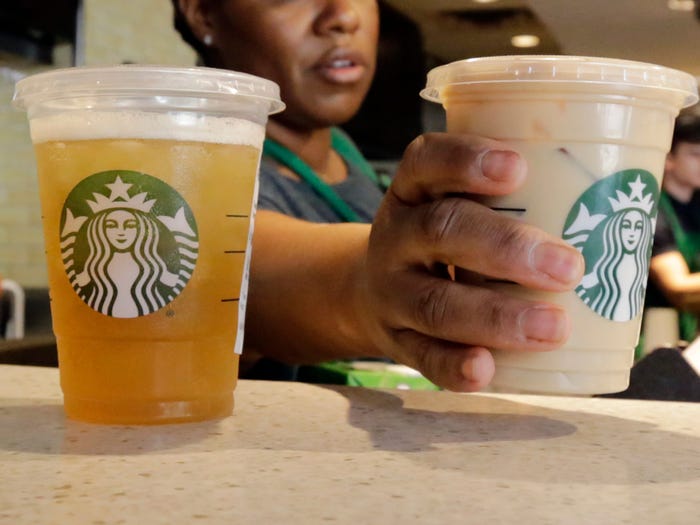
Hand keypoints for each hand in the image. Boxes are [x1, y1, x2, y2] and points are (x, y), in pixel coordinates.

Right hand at [360, 133, 583, 391]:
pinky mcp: (396, 338)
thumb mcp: (452, 202)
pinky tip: (487, 370)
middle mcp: (395, 235)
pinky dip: (454, 364)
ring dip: (495, 315)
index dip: (466, 161)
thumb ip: (508, 201)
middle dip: (505, 247)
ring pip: (434, 302)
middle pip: (440, 231)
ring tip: (553, 328)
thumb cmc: (440, 239)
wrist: (371, 289)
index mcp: (413, 190)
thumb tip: (611, 210)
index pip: (427, 161)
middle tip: (567, 267)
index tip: (519, 169)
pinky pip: (421, 355)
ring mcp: (390, 290)